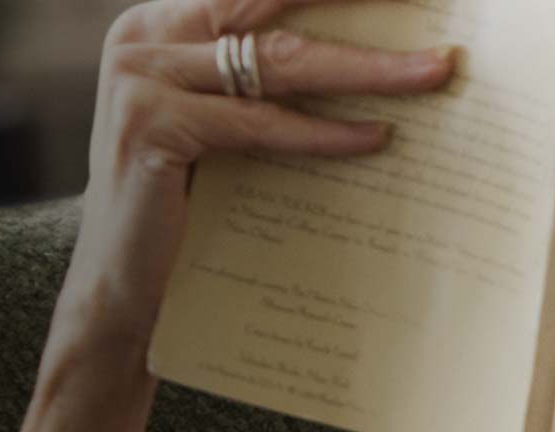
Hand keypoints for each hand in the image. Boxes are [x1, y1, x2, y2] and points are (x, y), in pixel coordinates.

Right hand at [60, 0, 452, 352]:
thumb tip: (383, 54)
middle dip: (359, 5)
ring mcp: (141, 77)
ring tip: (432, 73)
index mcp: (165, 21)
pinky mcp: (150, 126)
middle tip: (433, 18)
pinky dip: (324, 132)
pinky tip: (378, 136)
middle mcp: (144, 35)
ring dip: (368, 68)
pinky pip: (260, 124)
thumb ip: (272, 80)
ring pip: (279, 62)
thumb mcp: (227, 120)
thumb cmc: (189, 199)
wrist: (121, 280)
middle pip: (274, 10)